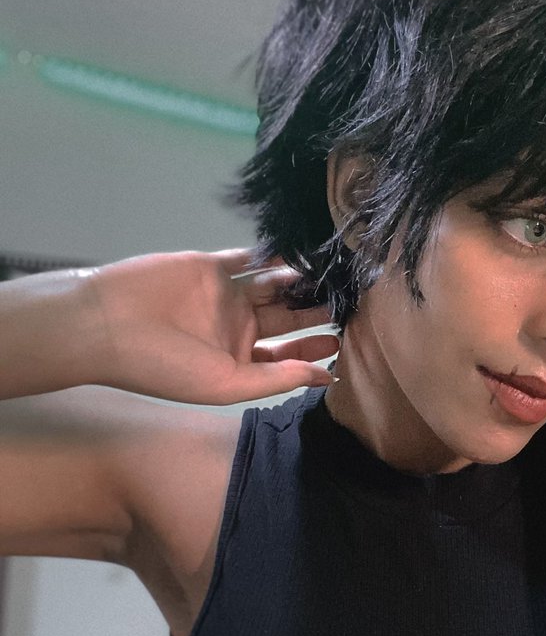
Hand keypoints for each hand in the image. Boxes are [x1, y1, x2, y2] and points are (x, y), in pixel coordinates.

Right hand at [86, 248, 339, 404]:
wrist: (107, 326)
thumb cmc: (164, 367)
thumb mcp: (226, 384)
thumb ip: (277, 378)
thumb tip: (327, 378)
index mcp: (240, 359)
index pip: (288, 355)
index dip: (315, 349)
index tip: (342, 341)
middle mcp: (236, 327)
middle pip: (288, 317)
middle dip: (317, 310)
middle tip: (349, 300)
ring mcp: (224, 295)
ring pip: (274, 285)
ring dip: (301, 280)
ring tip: (333, 275)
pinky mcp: (211, 265)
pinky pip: (250, 257)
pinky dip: (275, 253)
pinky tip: (303, 251)